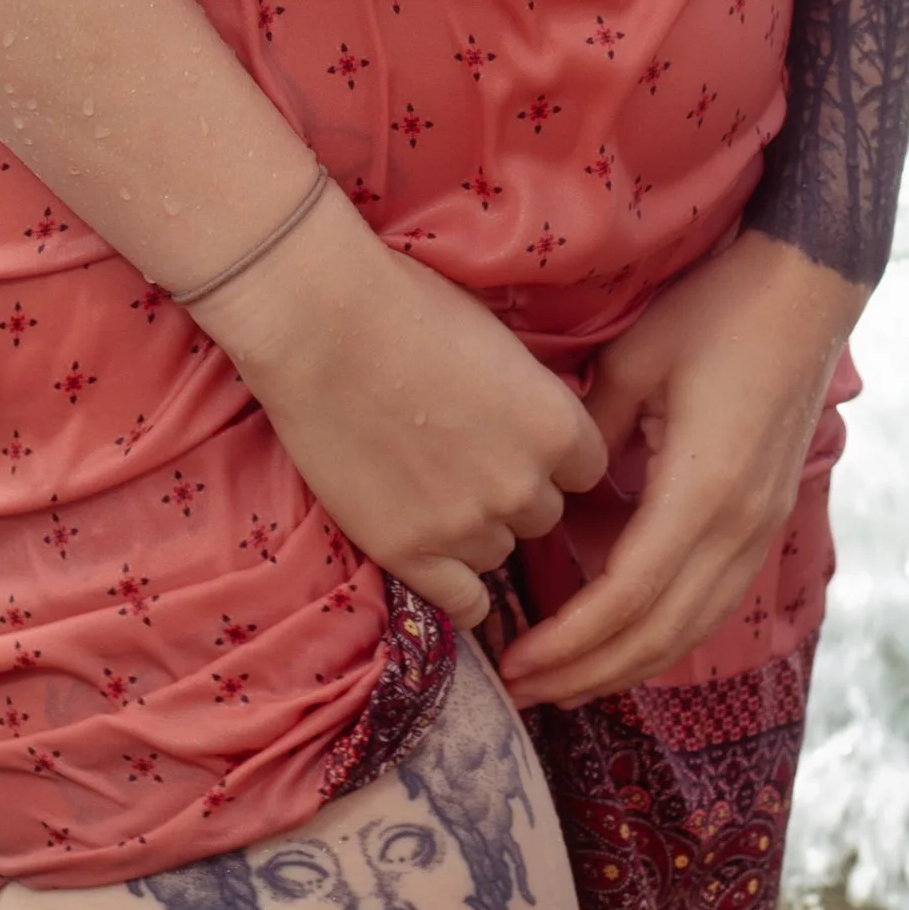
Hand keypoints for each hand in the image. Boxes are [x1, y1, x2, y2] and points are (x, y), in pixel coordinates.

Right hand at [197, 187, 609, 630]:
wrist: (320, 323)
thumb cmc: (409, 305)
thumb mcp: (499, 341)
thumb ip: (530, 399)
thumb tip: (536, 426)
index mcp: (557, 425)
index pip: (587, 471)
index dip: (552, 457)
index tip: (519, 442)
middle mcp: (523, 484)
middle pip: (543, 514)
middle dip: (513, 491)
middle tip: (465, 459)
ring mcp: (466, 525)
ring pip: (499, 552)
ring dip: (477, 529)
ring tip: (431, 490)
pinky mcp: (409, 553)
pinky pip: (464, 604)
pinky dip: (457, 588)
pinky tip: (439, 561)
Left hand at [495, 225, 862, 710]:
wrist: (807, 288)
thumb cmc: (718, 310)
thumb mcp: (635, 358)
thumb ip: (587, 432)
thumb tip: (552, 487)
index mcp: (703, 490)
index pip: (628, 597)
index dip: (569, 640)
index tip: (515, 659)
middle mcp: (740, 527)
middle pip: (661, 634)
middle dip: (588, 671)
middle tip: (521, 688)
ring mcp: (761, 528)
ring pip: (692, 629)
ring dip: (627, 665)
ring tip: (565, 681)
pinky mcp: (767, 520)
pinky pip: (714, 602)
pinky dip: (666, 634)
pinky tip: (626, 638)